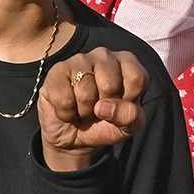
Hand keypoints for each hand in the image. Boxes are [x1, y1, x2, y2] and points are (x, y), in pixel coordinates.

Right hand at [37, 49, 149, 170]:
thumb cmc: (106, 125)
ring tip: (83, 109)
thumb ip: (130, 116)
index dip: (129, 100)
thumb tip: (106, 107)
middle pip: (110, 85)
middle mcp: (105, 55)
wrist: (74, 138)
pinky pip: (64, 99)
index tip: (121, 105)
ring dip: (84, 112)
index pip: (136, 78)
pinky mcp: (57, 71)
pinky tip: (68, 108)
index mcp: (128, 63)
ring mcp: (79, 59)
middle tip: (99, 109)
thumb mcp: (128, 127)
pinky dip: (67, 113)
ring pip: (86, 92)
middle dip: (105, 108)